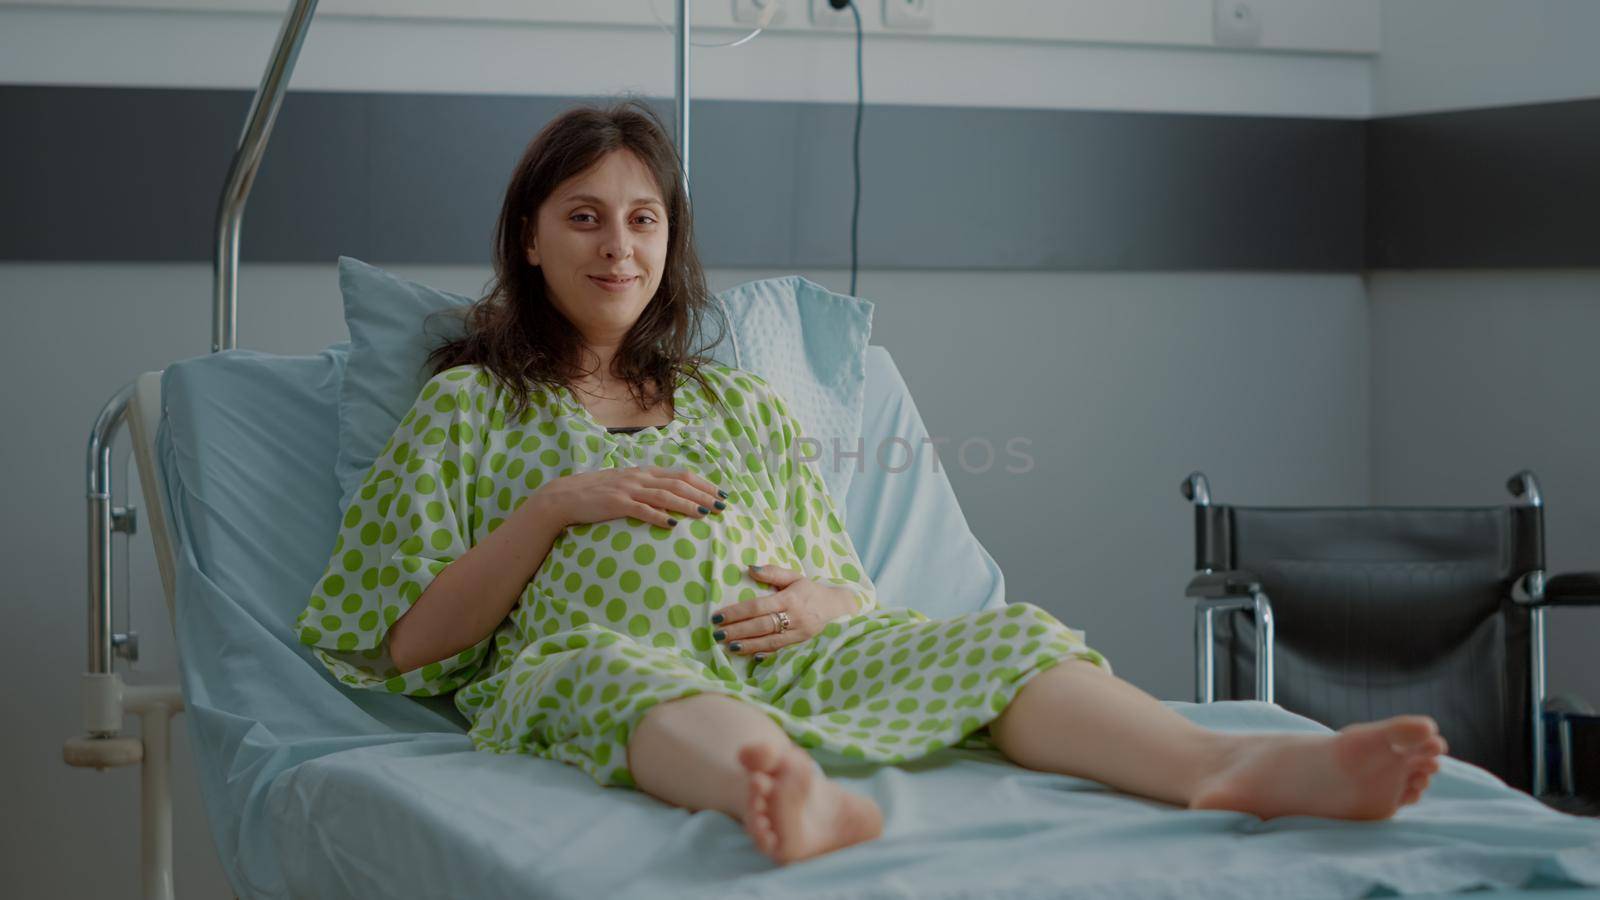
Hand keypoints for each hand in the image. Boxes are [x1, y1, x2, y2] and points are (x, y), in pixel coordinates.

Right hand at [536, 465, 728, 528]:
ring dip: (687, 505)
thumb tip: (672, 499)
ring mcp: (628, 489)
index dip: (704, 484)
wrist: (565, 497)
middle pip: (679, 484)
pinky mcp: (617, 504)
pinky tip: (673, 524)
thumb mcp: (626, 485)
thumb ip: (648, 488)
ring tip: (705, 514)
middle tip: (721, 506)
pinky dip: (659, 516)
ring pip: (665, 495)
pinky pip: (642, 510)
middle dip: (703, 494)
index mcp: (644, 472)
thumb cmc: (597, 494)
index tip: (721, 494)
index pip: (681, 475)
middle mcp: (640, 477)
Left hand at [711, 564, 856, 657]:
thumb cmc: (809, 590)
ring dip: (747, 645)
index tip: (719, 616)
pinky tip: (750, 655)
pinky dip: (764, 653)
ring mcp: (798, 633)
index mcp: (790, 598)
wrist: (836, 607)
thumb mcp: (794, 577)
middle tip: (717, 634)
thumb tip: (749, 568)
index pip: (758, 606)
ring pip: (769, 641)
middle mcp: (794, 617)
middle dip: (737, 630)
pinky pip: (780, 650)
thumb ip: (772, 572)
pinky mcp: (801, 644)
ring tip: (728, 646)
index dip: (737, 612)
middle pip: (761, 626)